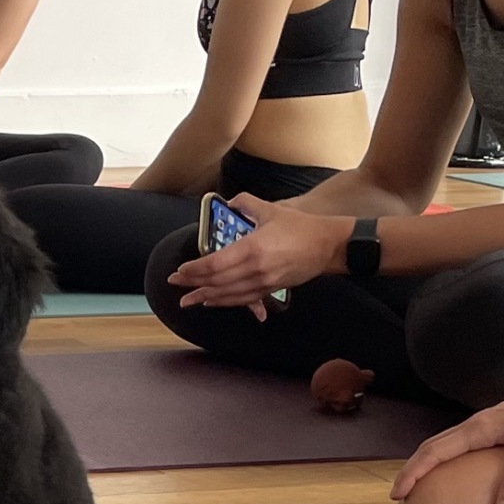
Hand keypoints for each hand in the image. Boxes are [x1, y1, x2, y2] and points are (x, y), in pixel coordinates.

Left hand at [166, 197, 345, 308]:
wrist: (328, 246)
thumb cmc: (301, 227)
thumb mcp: (271, 210)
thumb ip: (246, 203)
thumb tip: (230, 202)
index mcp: (253, 248)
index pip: (215, 263)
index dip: (194, 269)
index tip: (180, 271)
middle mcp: (255, 269)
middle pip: (217, 280)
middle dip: (193, 283)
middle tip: (174, 283)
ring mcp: (264, 282)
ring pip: (228, 294)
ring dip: (205, 296)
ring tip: (187, 300)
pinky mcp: (271, 289)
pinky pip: (243, 299)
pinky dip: (225, 301)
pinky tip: (212, 301)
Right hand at [391, 372, 503, 503]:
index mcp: (482, 428)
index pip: (435, 452)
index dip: (414, 473)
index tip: (397, 493)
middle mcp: (478, 423)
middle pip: (433, 446)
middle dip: (413, 470)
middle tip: (398, 495)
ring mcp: (487, 422)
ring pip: (445, 443)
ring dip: (427, 462)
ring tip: (419, 484)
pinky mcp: (498, 425)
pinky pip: (460, 442)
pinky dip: (445, 456)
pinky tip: (453, 469)